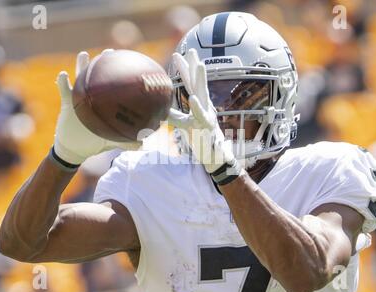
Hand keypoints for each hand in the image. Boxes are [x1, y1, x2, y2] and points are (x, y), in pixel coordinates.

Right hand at [54, 49, 141, 164]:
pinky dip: (62, 82)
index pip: (112, 87)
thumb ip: (125, 142)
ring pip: (80, 78)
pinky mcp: (66, 103)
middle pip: (97, 77)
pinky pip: (64, 90)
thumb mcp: (111, 141)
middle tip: (109, 52)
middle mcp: (92, 98)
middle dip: (102, 63)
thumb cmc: (94, 143)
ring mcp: (79, 98)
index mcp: (104, 105)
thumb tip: (142, 146)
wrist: (76, 148)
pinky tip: (63, 74)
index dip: (118, 76)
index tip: (127, 64)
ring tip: (84, 54)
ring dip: (81, 66)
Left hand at [168, 49, 234, 173]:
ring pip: (204, 94)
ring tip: (199, 64)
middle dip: (194, 66)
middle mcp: (204, 106)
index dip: (185, 69)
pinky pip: (202, 116)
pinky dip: (197, 107)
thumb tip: (160, 110)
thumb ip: (175, 116)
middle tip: (190, 49)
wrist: (215, 157)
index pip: (191, 84)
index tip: (178, 54)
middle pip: (198, 83)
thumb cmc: (201, 138)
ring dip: (201, 79)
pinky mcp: (207, 127)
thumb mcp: (186, 125)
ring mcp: (207, 115)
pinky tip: (192, 98)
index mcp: (200, 104)